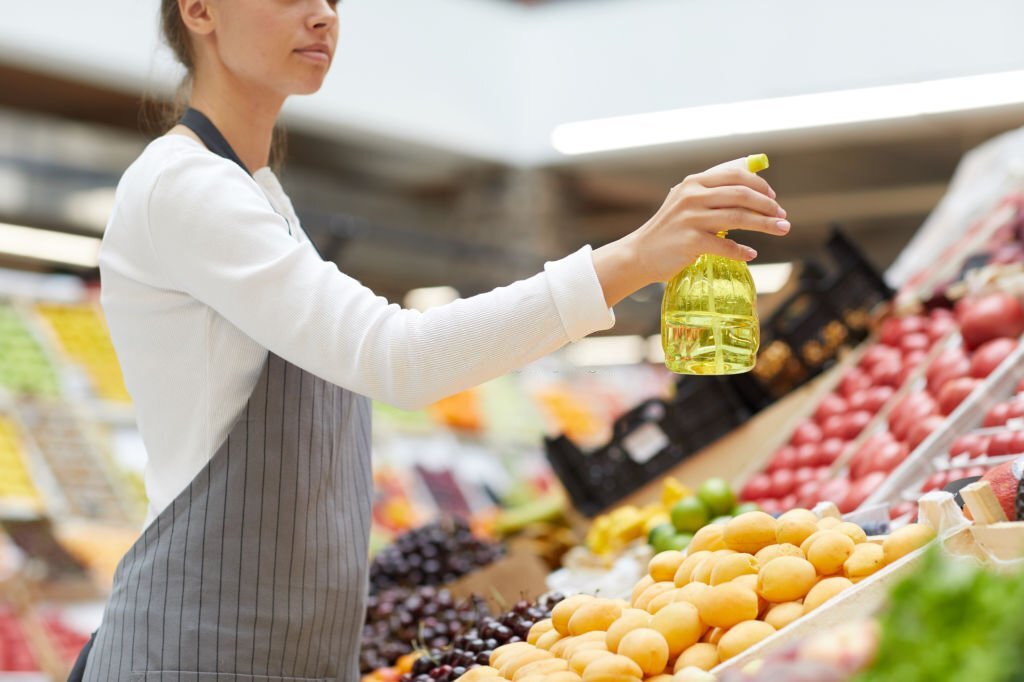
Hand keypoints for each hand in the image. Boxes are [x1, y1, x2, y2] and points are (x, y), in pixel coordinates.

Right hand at [593, 157, 789, 306]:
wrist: (639, 254)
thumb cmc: (669, 230)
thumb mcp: (685, 202)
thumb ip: (712, 192)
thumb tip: (752, 187)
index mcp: (693, 182)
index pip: (735, 175)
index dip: (760, 185)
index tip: (773, 198)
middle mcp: (692, 196)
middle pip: (741, 195)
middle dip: (768, 206)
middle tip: (783, 217)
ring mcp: (690, 219)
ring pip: (738, 218)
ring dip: (765, 225)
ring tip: (781, 230)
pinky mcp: (690, 242)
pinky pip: (725, 245)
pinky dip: (742, 251)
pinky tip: (751, 254)